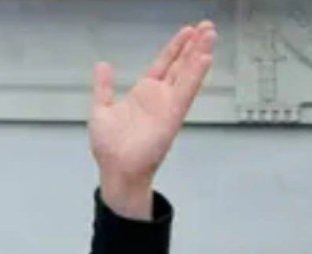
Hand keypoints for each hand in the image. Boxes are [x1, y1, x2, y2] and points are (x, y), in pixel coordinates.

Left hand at [89, 21, 215, 218]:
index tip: (188, 32)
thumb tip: (103, 65)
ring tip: (210, 34)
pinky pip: (186, 92)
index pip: (164, 64)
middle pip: (181, 65)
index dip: (175, 48)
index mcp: (145, 94)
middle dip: (194, 46)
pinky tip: (205, 58)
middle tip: (207, 27)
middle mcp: (160, 97)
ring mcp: (168, 106)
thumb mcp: (101, 109)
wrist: (116, 170)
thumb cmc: (110, 147)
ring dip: (199, 54)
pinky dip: (196, 74)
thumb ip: (104, 87)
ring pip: (187, 74)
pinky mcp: (172, 116)